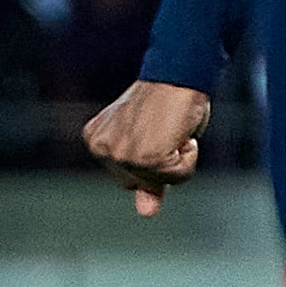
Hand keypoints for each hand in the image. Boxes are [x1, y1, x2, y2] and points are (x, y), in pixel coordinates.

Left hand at [83, 79, 210, 214]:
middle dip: (161, 161)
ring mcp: (123, 153)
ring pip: (162, 182)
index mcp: (96, 141)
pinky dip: (189, 156)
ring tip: (172, 128)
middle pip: (140, 183)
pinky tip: (180, 131)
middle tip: (164, 128)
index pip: (128, 178)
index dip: (150, 159)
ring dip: (177, 158)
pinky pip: (179, 177)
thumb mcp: (151, 141)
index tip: (153, 129)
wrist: (179, 73)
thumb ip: (146, 180)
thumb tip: (146, 213)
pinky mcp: (147, 157)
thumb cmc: (166, 102)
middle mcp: (102, 148)